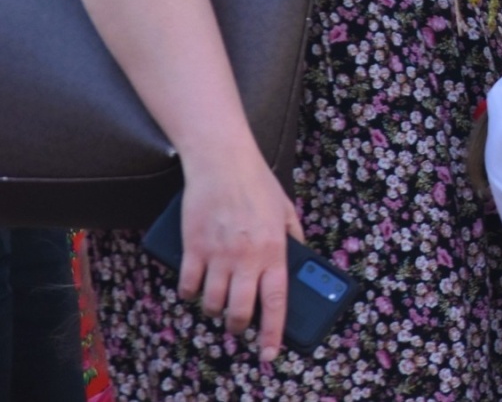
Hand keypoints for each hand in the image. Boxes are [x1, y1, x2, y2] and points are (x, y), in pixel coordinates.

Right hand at [176, 150, 303, 360]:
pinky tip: (196, 287)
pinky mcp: (192, 248)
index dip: (273, 333)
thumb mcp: (286, 210)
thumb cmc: (257, 184)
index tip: (270, 354)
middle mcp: (246, 258)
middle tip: (239, 327)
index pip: (276, 303)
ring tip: (219, 302)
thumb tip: (298, 261)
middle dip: (238, 327)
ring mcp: (217, 255)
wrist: (222, 162)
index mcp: (274, 250)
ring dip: (215, 309)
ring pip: (212, 303)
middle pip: (240, 312)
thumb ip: (293, 237)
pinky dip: (190, 293)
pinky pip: (187, 286)